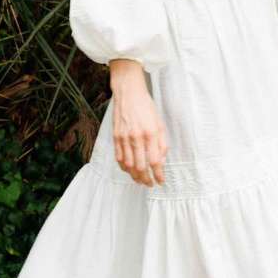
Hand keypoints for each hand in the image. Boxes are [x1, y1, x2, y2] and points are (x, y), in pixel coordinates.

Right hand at [110, 61, 167, 185]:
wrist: (128, 93)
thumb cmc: (146, 107)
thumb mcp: (160, 123)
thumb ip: (162, 143)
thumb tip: (161, 162)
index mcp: (150, 133)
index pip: (154, 161)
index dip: (158, 174)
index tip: (161, 181)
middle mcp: (136, 137)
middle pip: (140, 167)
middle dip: (146, 179)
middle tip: (150, 184)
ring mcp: (124, 137)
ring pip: (128, 165)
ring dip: (134, 176)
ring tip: (140, 180)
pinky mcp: (116, 136)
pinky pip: (119, 158)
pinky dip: (124, 168)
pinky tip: (129, 171)